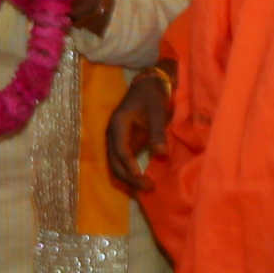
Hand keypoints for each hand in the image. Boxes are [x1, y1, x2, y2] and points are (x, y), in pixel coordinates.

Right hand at [104, 72, 173, 194]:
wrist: (148, 85)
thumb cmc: (152, 96)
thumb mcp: (157, 111)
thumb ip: (157, 132)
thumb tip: (161, 154)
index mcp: (117, 125)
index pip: (121, 150)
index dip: (129, 164)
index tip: (141, 175)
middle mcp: (112, 135)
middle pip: (115, 163)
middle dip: (129, 177)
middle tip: (148, 186)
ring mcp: (117, 141)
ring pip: (116, 166)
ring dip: (129, 179)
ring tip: (147, 187)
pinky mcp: (124, 145)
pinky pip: (123, 164)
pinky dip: (131, 174)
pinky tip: (143, 181)